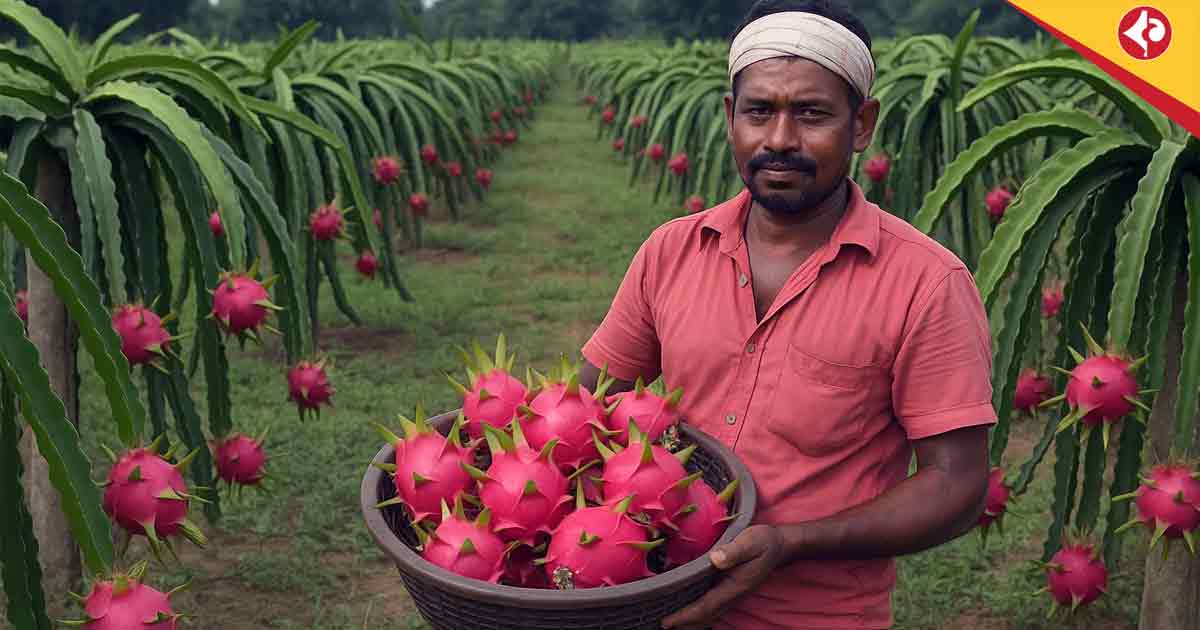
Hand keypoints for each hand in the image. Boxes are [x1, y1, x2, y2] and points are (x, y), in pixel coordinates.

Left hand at [660, 525, 786, 628]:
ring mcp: (732, 595)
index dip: (686, 616)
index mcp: (734, 587)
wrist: (779, 546)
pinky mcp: (730, 590)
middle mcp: (732, 595)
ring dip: (690, 622)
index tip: (667, 622)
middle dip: (684, 624)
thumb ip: (734, 551)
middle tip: (661, 626)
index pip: (705, 607)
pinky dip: (698, 613)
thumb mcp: (750, 541)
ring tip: (670, 624)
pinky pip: (711, 607)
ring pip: (708, 615)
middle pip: (705, 617)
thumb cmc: (763, 542)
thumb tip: (715, 559)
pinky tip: (686, 609)